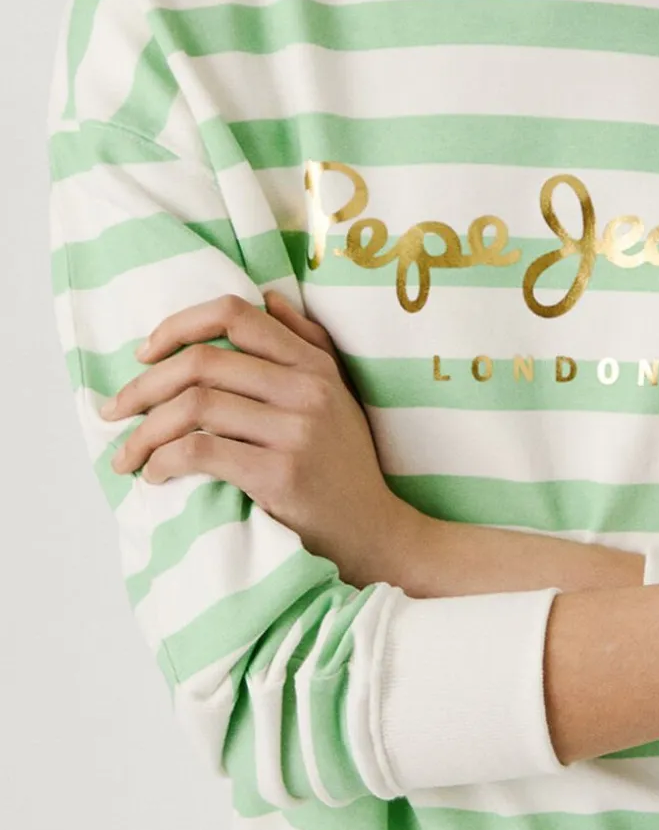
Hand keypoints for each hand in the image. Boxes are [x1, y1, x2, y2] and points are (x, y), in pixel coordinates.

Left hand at [99, 289, 405, 583]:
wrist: (373, 530)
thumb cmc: (344, 463)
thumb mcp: (338, 394)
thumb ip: (308, 342)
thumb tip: (268, 298)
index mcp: (313, 363)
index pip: (235, 316)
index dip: (178, 325)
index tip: (144, 352)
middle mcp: (307, 388)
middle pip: (202, 362)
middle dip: (144, 385)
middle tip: (115, 410)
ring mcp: (295, 431)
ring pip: (194, 407)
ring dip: (144, 431)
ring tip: (127, 455)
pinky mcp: (280, 475)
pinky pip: (201, 452)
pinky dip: (164, 460)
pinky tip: (155, 474)